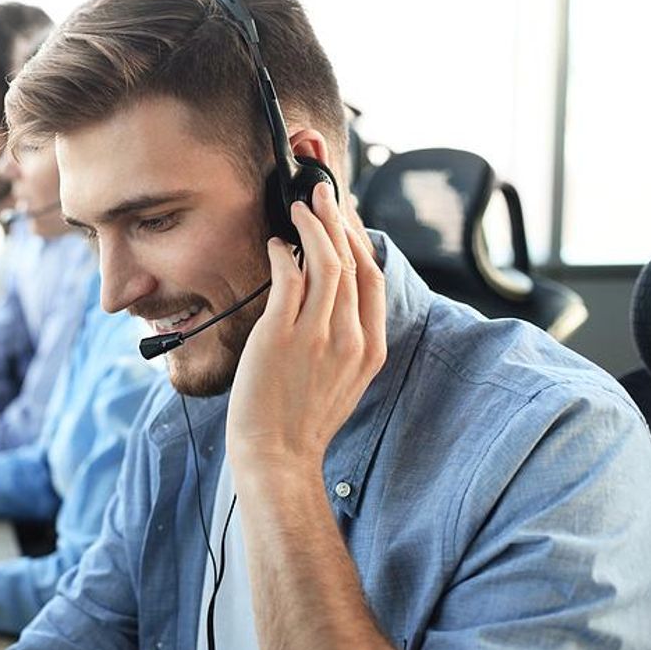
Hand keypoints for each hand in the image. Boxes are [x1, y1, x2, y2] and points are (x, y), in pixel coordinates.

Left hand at [227, 182, 386, 474]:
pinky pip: (289, 278)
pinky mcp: (281, 335)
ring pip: (326, 261)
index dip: (359, 239)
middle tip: (322, 193)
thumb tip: (332, 296)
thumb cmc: (300, 420)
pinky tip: (278, 243)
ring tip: (299, 206)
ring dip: (313, 225)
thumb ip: (346, 338)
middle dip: (338, 219)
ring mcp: (317, 335)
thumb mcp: (343, 380)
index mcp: (371, 348)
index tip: (345, 218)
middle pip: (353, 260)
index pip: (373, 278)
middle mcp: (351, 337)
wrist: (277, 456)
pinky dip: (286, 252)